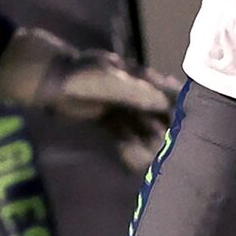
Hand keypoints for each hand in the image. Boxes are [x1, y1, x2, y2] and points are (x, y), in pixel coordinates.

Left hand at [0, 26, 177, 171]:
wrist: (42, 79)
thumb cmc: (74, 76)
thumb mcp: (106, 82)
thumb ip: (135, 93)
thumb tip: (164, 103)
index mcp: (133, 76)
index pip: (163, 90)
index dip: (178, 104)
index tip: (193, 119)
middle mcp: (128, 88)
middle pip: (153, 110)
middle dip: (166, 127)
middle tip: (179, 147)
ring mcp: (114, 103)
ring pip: (138, 124)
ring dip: (149, 139)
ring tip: (162, 158)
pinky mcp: (100, 116)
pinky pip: (121, 132)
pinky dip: (129, 145)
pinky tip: (137, 160)